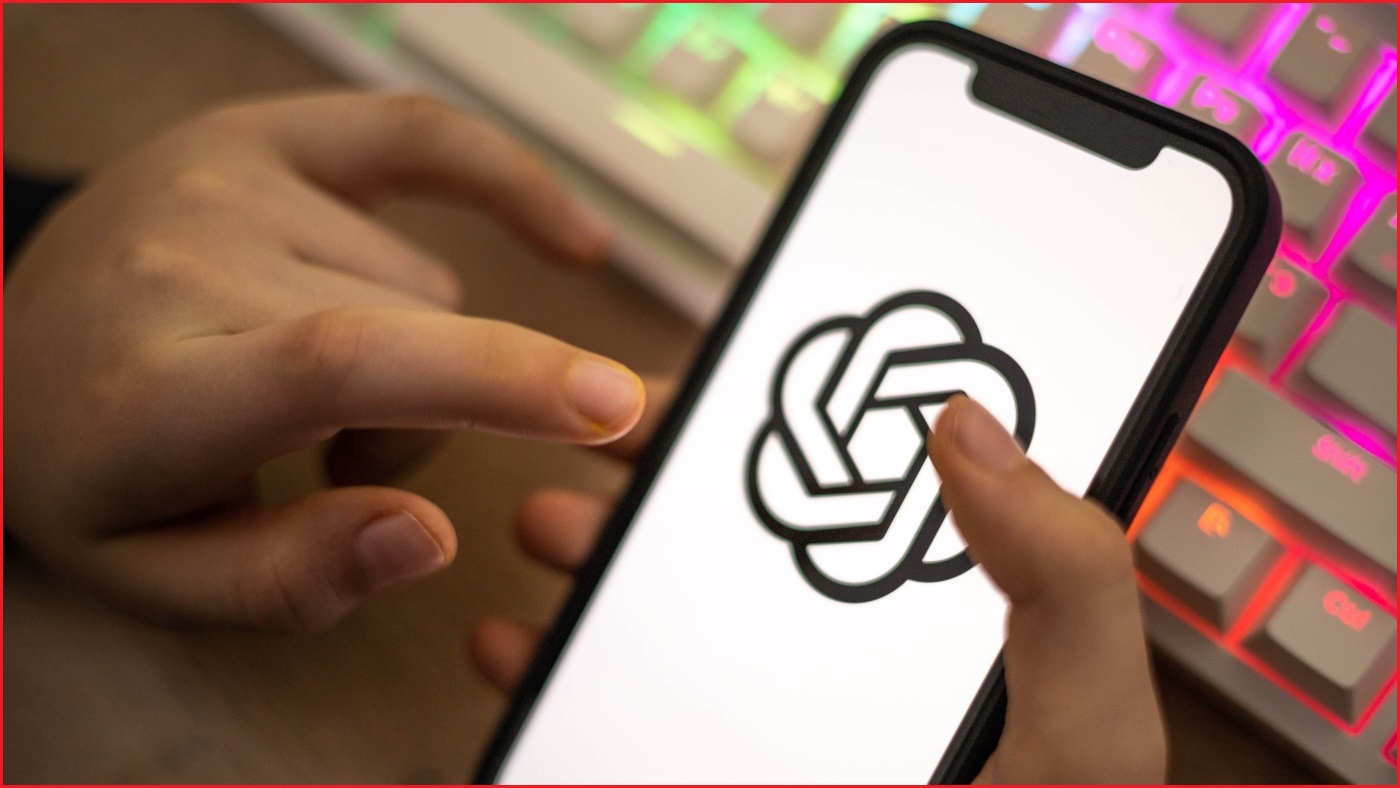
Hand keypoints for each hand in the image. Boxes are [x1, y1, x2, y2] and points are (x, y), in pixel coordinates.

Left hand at [4, 93, 645, 633]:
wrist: (6, 354)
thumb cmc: (94, 474)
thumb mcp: (163, 576)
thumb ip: (292, 577)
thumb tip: (429, 536)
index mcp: (158, 389)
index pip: (339, 361)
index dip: (487, 377)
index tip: (607, 406)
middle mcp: (189, 258)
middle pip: (414, 337)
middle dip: (423, 422)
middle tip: (338, 459)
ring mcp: (226, 179)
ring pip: (427, 284)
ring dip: (417, 349)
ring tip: (325, 382)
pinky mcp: (260, 135)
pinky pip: (425, 139)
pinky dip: (508, 188)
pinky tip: (570, 238)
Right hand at [471, 393, 1165, 783]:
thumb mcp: (1081, 733)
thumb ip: (1064, 579)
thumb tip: (972, 424)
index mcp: (943, 639)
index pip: (866, 503)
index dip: (792, 433)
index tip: (717, 382)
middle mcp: (849, 682)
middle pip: (742, 557)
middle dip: (657, 495)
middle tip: (600, 450)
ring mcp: (767, 739)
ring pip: (664, 634)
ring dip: (590, 577)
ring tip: (545, 534)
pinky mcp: (703, 771)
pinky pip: (610, 733)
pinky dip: (545, 691)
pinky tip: (510, 664)